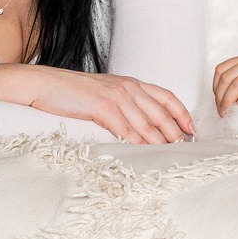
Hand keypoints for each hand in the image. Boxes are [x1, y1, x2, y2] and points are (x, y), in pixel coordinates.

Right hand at [0, 64, 193, 144]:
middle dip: (175, 133)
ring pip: (146, 124)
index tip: (192, 129)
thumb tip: (142, 125)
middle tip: (186, 148)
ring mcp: (116, 96)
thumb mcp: (106, 92)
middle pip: (161, 113)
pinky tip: (145, 153)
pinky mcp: (102, 108)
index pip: (166, 97)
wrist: (45, 84)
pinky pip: (125, 130)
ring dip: (160, 142)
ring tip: (171, 155)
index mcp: (131, 83)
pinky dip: (137, 143)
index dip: (182, 114)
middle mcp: (128, 87)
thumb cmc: (74, 92)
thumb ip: (126, 103)